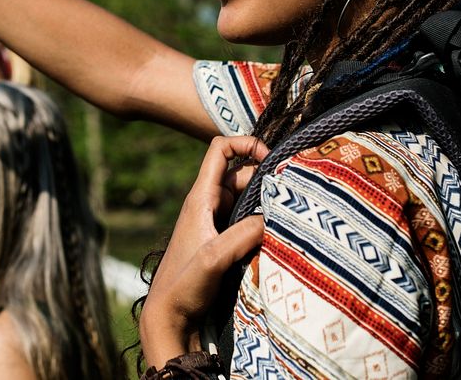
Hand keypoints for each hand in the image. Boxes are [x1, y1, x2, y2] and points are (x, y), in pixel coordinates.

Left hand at [139, 135, 268, 367]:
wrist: (170, 316)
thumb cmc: (184, 285)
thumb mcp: (214, 257)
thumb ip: (244, 234)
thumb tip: (274, 217)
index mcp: (201, 198)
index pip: (220, 149)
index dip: (245, 143)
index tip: (270, 158)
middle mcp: (209, 205)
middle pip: (242, 174)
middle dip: (266, 178)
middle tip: (291, 195)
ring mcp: (216, 223)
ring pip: (248, 199)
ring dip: (266, 203)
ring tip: (290, 215)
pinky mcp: (224, 242)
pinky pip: (248, 221)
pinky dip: (263, 222)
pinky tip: (279, 235)